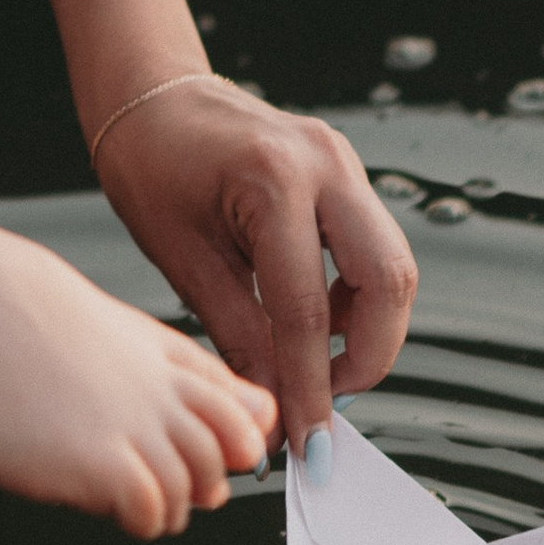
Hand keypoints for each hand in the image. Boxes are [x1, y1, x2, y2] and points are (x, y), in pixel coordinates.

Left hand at [29, 0, 418, 453]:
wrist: (152, 97)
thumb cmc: (150, 168)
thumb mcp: (181, 258)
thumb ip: (238, 335)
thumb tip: (278, 413)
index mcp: (272, 179)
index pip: (306, 310)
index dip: (310, 388)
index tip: (307, 447)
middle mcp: (325, 163)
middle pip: (388, 281)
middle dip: (368, 358)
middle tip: (326, 406)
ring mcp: (344, 161)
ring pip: (393, 266)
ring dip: (366, 329)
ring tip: (313, 366)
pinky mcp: (346, 173)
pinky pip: (373, 247)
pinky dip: (355, 297)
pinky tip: (312, 323)